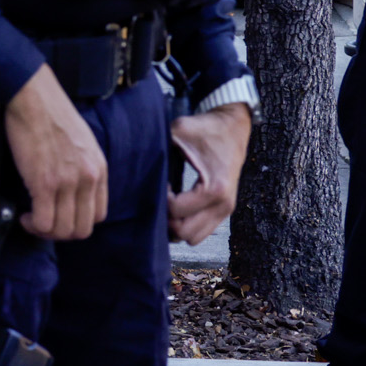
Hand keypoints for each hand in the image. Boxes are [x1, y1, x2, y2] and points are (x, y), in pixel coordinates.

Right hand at [5, 65, 107, 240]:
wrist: (34, 98)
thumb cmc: (53, 114)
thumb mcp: (83, 141)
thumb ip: (83, 166)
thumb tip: (71, 189)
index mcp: (99, 168)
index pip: (98, 215)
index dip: (77, 222)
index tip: (61, 216)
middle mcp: (88, 178)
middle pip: (82, 229)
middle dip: (61, 233)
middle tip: (44, 224)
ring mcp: (67, 182)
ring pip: (62, 230)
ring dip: (45, 232)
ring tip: (32, 220)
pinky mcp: (44, 183)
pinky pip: (43, 222)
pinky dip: (32, 225)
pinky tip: (24, 216)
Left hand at [167, 103, 251, 245]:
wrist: (233, 126)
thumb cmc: (206, 129)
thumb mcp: (179, 131)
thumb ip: (158, 147)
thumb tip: (132, 164)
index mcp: (214, 188)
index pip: (176, 211)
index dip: (159, 200)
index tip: (160, 183)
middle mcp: (223, 204)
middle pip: (183, 232)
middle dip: (166, 218)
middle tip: (160, 197)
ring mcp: (225, 210)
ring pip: (192, 238)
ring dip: (176, 225)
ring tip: (169, 203)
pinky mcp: (224, 211)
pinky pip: (201, 232)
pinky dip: (186, 225)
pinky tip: (179, 204)